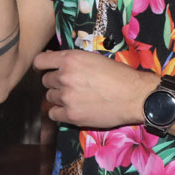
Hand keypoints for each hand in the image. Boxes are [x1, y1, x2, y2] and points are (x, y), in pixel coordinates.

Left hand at [34, 50, 157, 129]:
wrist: (134, 96)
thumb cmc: (118, 75)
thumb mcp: (94, 59)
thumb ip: (72, 60)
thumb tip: (52, 60)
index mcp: (70, 59)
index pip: (40, 61)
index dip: (42, 66)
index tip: (46, 70)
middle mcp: (64, 77)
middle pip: (46, 81)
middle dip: (55, 83)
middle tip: (69, 86)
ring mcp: (66, 97)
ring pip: (50, 97)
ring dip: (59, 98)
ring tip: (75, 98)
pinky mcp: (71, 115)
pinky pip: (53, 114)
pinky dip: (60, 112)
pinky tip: (71, 110)